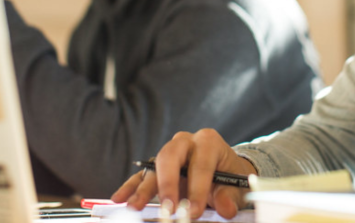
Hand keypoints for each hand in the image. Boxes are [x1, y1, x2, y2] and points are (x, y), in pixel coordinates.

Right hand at [111, 128, 256, 218]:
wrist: (223, 172)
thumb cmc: (229, 177)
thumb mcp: (235, 185)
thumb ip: (228, 196)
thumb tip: (226, 209)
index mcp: (208, 142)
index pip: (200, 164)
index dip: (197, 189)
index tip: (192, 212)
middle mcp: (186, 142)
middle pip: (171, 156)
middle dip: (168, 183)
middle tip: (168, 208)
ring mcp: (169, 154)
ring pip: (153, 167)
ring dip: (143, 188)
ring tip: (134, 206)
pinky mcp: (157, 167)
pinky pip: (142, 175)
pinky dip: (131, 187)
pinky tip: (119, 199)